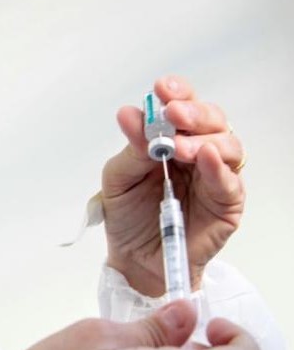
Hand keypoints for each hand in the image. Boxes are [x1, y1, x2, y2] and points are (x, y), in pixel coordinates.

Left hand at [102, 76, 244, 295]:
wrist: (134, 260)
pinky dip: (219, 168)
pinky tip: (205, 158)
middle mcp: (197, 154)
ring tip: (179, 146)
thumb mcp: (118, 178)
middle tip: (174, 113)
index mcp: (171, 140)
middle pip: (211, 121)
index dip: (177, 93)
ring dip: (204, 140)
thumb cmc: (128, 216)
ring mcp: (215, 178)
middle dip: (193, 112)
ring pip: (228, 146)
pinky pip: (230, 182)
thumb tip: (130, 114)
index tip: (162, 88)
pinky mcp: (226, 205)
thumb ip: (130, 148)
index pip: (182, 107)